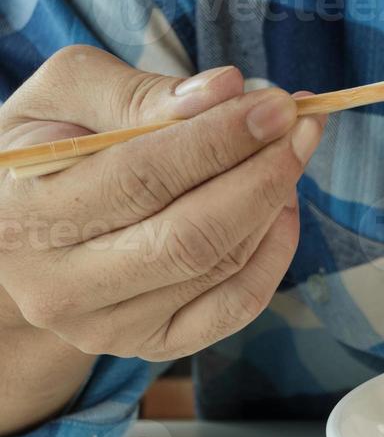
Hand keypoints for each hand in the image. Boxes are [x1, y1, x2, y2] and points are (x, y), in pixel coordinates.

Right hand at [0, 46, 322, 365]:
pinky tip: (280, 205)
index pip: (142, 176)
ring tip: (289, 151)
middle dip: (262, 173)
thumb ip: (136, 90)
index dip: (220, 139)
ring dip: (272, 203)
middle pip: (191, 235)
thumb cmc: (47, 151)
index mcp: (24, 215)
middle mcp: (60, 287)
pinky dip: (275, 253)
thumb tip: (225, 90)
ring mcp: (109, 327)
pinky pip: (236, 305)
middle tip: (302, 124)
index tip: (277, 105)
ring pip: (221, 269)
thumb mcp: (61, 99)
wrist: (22, 236)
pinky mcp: (154, 345)